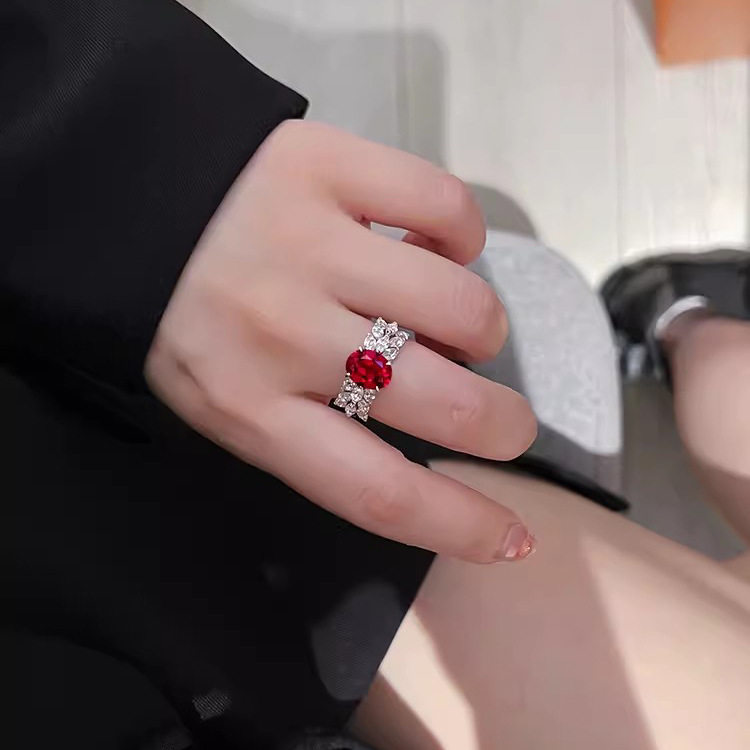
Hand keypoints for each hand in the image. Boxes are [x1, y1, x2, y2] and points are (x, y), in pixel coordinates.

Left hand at [145, 121, 536, 562]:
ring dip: (482, 327)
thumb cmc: (179, 320)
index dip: (463, 524)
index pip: (378, 492)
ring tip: (454, 322)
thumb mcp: (224, 402)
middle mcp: (284, 334)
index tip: (515, 540)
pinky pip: (447, 207)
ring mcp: (309, 245)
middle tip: (504, 421)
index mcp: (251, 410)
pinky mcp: (327, 166)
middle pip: (444, 403)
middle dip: (504, 425)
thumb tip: (429, 430)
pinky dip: (465, 236)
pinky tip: (439, 245)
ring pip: (460, 304)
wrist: (118, 202)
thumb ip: (311, 432)